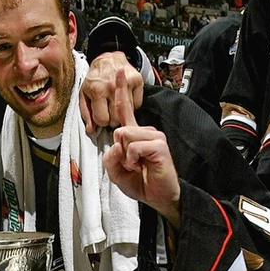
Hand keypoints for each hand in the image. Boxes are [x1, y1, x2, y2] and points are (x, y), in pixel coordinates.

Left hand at [80, 51, 143, 133]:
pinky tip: (126, 97)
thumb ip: (86, 113)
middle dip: (112, 118)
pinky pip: (137, 104)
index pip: (103, 120)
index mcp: (98, 91)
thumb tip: (91, 129)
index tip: (101, 114)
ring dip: (122, 112)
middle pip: (117, 119)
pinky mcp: (137, 81)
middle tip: (109, 110)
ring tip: (116, 103)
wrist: (107, 58)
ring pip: (128, 113)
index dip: (101, 120)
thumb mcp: (84, 94)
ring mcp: (127, 83)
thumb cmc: (95, 78)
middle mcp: (112, 87)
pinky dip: (132, 104)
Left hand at [103, 69, 180, 221]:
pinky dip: (133, 159)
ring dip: (126, 157)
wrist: (160, 197)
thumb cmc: (142, 183)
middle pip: (119, 129)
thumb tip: (115, 143)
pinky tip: (142, 166)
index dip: (122, 91)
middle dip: (119, 152)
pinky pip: (134, 146)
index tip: (119, 72)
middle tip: (131, 165)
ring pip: (126, 136)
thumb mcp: (117, 174)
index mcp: (135, 135)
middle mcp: (146, 132)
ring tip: (138, 166)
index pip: (125, 110)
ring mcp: (154, 136)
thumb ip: (110, 159)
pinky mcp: (159, 145)